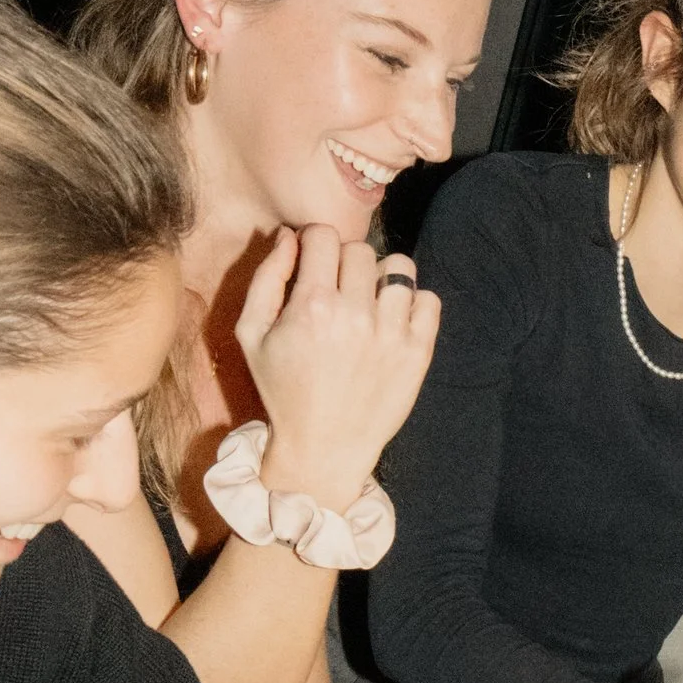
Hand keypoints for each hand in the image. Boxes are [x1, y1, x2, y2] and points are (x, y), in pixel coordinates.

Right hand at [234, 223, 439, 509]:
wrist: (324, 446)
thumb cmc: (282, 389)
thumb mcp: (252, 334)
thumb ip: (267, 278)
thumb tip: (289, 236)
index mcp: (311, 305)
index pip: (324, 235)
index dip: (315, 243)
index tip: (314, 262)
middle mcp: (355, 315)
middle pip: (360, 250)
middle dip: (345, 262)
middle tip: (338, 289)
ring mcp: (391, 334)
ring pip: (400, 268)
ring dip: (382, 278)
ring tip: (369, 301)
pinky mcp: (418, 353)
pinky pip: (430, 300)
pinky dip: (415, 303)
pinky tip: (393, 320)